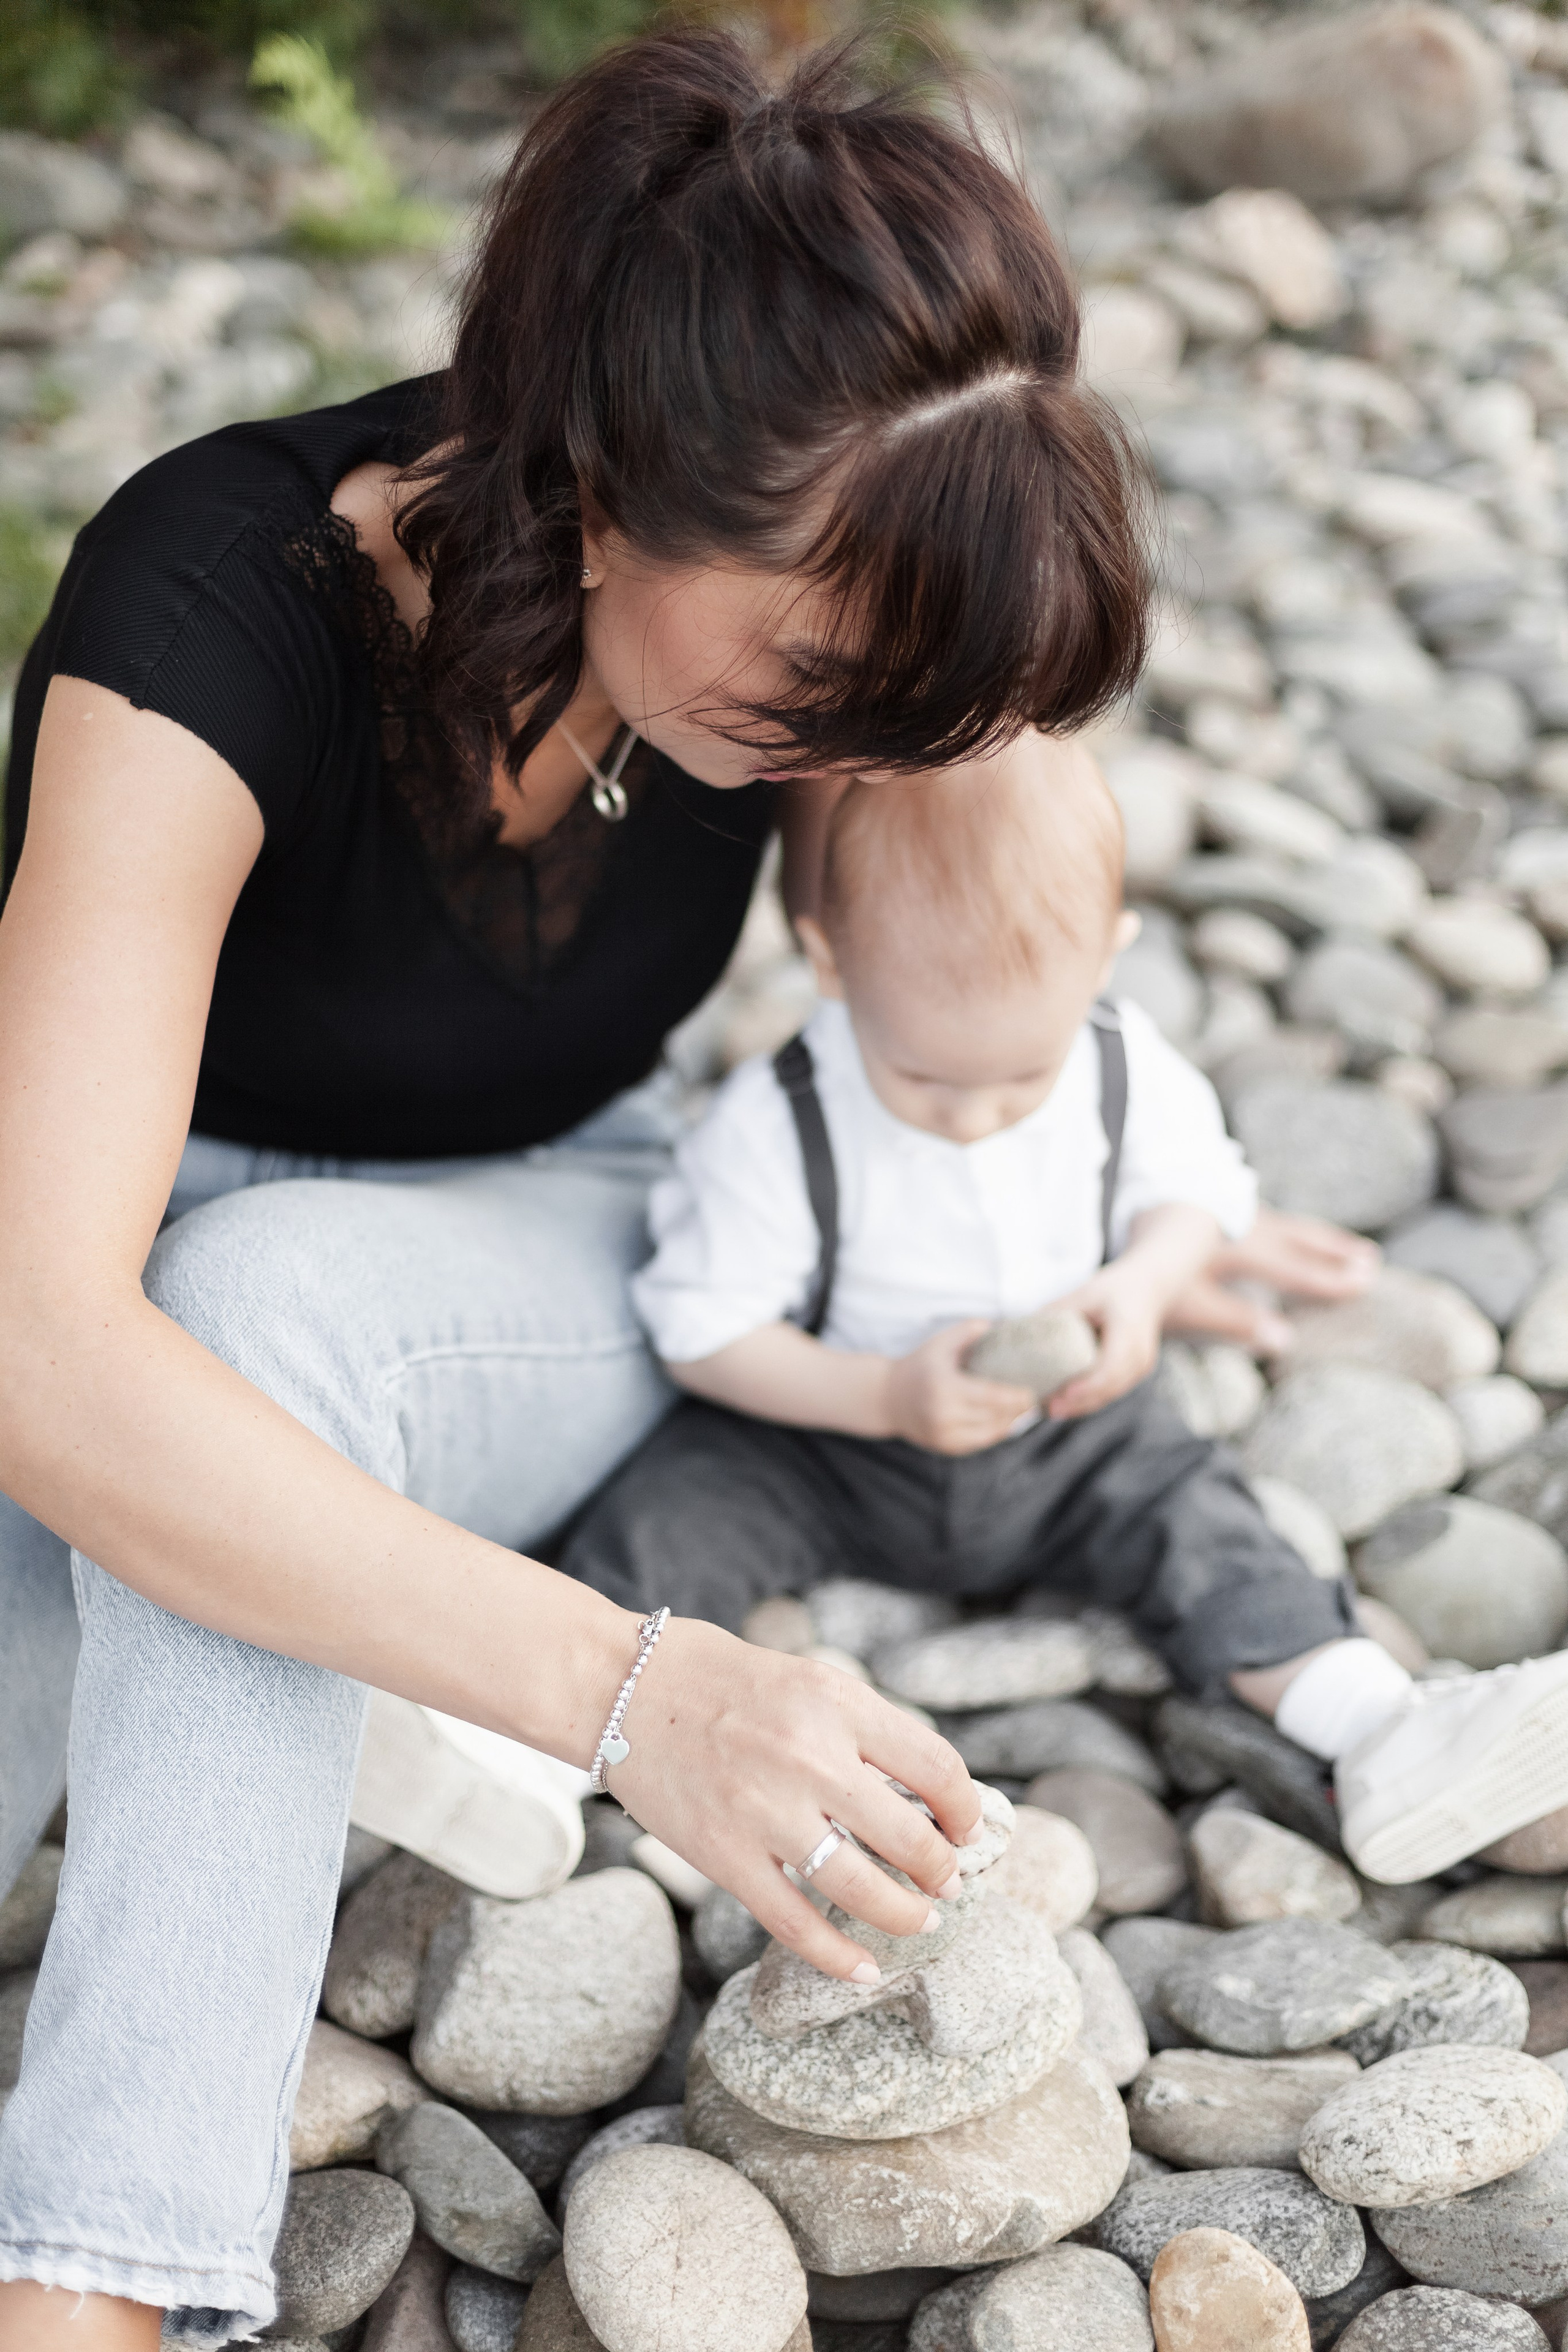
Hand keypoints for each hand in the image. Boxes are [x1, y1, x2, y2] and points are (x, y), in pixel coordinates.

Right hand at [609, 1615, 983, 1979]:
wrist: (624, 1688)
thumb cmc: (722, 1680)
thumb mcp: (808, 1680)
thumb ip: (863, 1729)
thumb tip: (926, 1792)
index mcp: (837, 1702)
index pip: (936, 1767)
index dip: (965, 1808)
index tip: (967, 1827)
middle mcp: (809, 1756)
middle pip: (910, 1837)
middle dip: (942, 1870)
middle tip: (947, 1881)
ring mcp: (765, 1811)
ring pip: (862, 1888)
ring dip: (905, 1915)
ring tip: (920, 1920)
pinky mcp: (723, 1855)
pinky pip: (794, 1923)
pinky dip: (836, 1956)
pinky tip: (863, 1970)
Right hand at [884, 1319, 1036, 1454]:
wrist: (888, 1398)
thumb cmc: (919, 1365)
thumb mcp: (941, 1342)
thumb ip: (970, 1330)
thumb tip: (1001, 1326)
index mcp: (944, 1386)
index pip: (991, 1396)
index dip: (1016, 1397)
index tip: (1032, 1392)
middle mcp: (943, 1414)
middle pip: (994, 1417)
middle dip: (1018, 1410)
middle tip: (1034, 1399)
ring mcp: (944, 1434)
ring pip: (989, 1433)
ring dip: (1010, 1423)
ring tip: (1023, 1410)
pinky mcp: (945, 1446)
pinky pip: (978, 1442)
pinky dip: (995, 1433)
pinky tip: (1005, 1422)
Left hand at [1047, 1263, 1161, 1418]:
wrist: (1147, 1291)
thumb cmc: (1113, 1290)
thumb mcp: (1084, 1294)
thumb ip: (1057, 1312)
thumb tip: (1017, 1329)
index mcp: (1129, 1329)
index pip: (1112, 1365)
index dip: (1089, 1384)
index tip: (1063, 1393)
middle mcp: (1140, 1352)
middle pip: (1110, 1386)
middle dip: (1080, 1402)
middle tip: (1047, 1408)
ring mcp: (1141, 1366)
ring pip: (1111, 1394)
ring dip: (1082, 1405)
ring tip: (1049, 1409)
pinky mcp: (1135, 1375)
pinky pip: (1112, 1392)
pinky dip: (1089, 1399)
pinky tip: (1064, 1403)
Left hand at [1165, 1206, 1380, 1355]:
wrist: (1128, 1215)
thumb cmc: (1155, 1272)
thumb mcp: (1192, 1302)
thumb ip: (1237, 1321)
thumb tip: (1286, 1340)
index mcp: (1239, 1251)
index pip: (1292, 1268)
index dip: (1328, 1280)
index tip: (1364, 1284)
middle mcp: (1244, 1229)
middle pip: (1298, 1244)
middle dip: (1334, 1258)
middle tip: (1371, 1267)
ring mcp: (1237, 1217)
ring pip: (1291, 1229)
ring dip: (1324, 1242)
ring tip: (1361, 1253)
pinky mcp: (1227, 1213)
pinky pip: (1276, 1223)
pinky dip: (1299, 1233)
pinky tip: (1307, 1237)